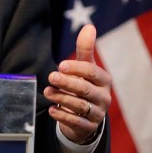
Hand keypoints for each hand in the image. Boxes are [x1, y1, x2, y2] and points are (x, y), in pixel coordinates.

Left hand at [44, 24, 111, 143]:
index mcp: (104, 80)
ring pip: (80, 106)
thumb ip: (85, 49)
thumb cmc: (85, 84)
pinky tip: (51, 110)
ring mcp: (97, 113)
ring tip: (47, 92)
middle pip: (86, 90)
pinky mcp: (88, 127)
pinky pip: (76, 122)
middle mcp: (103, 97)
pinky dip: (62, 116)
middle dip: (68, 83)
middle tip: (51, 77)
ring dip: (62, 98)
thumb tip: (89, 26)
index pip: (92, 72)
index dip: (77, 68)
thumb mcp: (85, 67)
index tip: (61, 65)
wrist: (86, 115)